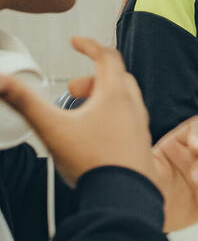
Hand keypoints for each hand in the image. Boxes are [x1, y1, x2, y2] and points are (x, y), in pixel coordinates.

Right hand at [0, 37, 152, 186]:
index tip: (76, 43)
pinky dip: (111, 116)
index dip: (90, 46)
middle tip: (72, 92)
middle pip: (117, 78)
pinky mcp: (141, 143)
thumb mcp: (51, 128)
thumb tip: (1, 81)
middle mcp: (133, 107)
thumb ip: (25, 102)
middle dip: (92, 78)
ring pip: (124, 99)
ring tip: (79, 115)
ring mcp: (140, 125)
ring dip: (101, 98)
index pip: (107, 57)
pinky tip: (94, 136)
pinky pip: (128, 120)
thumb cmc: (93, 163)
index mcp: (116, 95)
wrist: (122, 197)